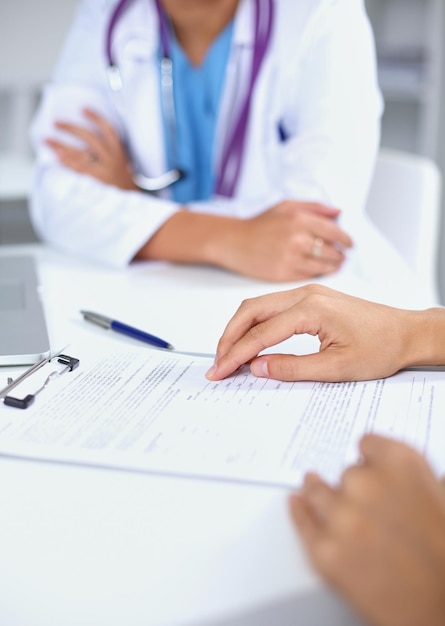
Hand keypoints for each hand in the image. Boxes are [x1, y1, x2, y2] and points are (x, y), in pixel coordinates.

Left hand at [45, 108, 137, 189]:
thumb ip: (108, 147)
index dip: (97, 119)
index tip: (83, 109)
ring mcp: (102, 172)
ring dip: (62, 147)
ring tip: (48, 140)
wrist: (127, 196)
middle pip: (90, 139)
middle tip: (56, 123)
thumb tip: (83, 132)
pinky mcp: (94, 183)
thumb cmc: (120, 174)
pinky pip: (78, 170)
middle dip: (71, 129)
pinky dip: (66, 163)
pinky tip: (56, 157)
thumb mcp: (121, 158)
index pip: (108, 130)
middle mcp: (111, 160)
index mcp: (119, 152)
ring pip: (80, 155)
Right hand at [206, 284, 420, 381]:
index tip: (220, 370)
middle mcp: (306, 295)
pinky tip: (250, 340)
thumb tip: (258, 367)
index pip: (261, 333)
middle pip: (251, 310)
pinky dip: (254, 323)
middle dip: (228, 337)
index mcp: (312, 309)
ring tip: (228, 354)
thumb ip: (293, 367)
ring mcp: (307, 294)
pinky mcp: (310, 299)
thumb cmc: (382, 347)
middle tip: (217, 363)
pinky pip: (272, 306)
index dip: (237, 354)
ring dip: (239, 329)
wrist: (406, 332)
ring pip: (258, 305)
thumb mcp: (337, 367)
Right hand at [213, 200, 352, 281]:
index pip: (333, 231)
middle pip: (331, 251)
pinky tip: (318, 270)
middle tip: (343, 256)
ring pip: (323, 266)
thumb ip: (314, 207)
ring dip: (332, 266)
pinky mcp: (283, 274)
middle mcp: (296, 239)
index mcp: (299, 219)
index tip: (350, 244)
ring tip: (335, 264)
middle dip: (340, 254)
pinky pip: (309, 275)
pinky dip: (317, 273)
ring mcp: (290, 258)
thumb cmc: (259, 224)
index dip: (345, 239)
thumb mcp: (286, 207)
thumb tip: (338, 212)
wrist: (234, 242)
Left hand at [289, 434, 444, 625]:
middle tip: (365, 504)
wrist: (442, 608)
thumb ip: (407, 476)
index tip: (363, 459)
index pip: (367, 443)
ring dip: (319, 492)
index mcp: (401, 465)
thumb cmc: (444, 556)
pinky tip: (297, 503)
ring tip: (317, 490)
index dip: (367, 456)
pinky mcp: (324, 551)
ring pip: (317, 491)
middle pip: (346, 472)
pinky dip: (299, 511)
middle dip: (353, 486)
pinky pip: (302, 521)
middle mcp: (367, 484)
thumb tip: (386, 468)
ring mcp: (342, 517)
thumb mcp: (438, 498)